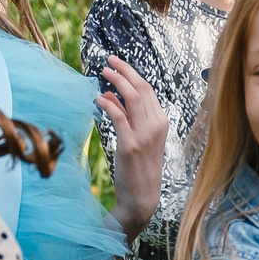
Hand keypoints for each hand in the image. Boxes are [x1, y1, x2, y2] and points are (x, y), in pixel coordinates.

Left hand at [95, 57, 166, 241]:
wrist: (142, 197)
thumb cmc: (139, 168)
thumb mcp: (139, 139)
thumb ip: (127, 117)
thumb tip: (109, 96)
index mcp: (161, 122)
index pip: (148, 90)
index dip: (132, 74)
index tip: (117, 64)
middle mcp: (156, 126)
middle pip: (141, 88)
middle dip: (124, 71)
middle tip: (108, 62)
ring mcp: (144, 135)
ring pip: (132, 98)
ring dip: (116, 82)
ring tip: (102, 74)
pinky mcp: (129, 145)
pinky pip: (118, 116)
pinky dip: (107, 104)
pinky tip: (97, 99)